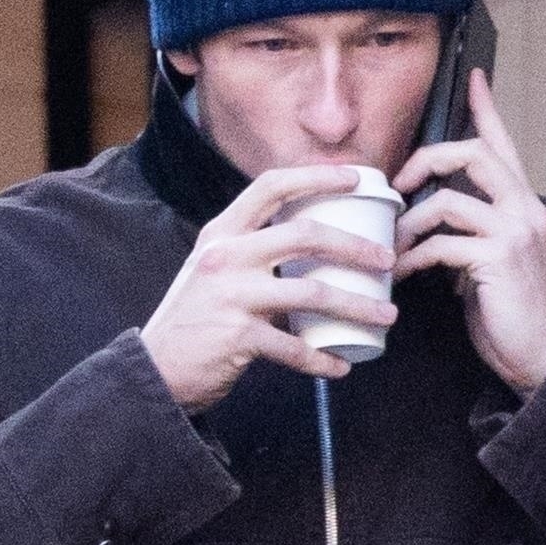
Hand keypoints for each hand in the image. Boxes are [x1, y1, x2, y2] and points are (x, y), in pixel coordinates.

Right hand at [140, 164, 397, 407]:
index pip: (272, 185)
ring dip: (357, 306)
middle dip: (355, 246)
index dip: (317, 176)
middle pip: (304, 236)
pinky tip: (341, 367)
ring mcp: (233, 295)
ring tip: (387, 315)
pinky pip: (295, 349)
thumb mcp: (215, 269)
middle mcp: (227, 256)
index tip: (356, 177)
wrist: (158, 368)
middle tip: (388, 259)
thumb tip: (309, 244)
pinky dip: (323, 361)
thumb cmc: (196, 318)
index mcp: (222, 232)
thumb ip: (251, 252)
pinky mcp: (239, 337)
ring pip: (312, 293)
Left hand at [393, 74, 545, 395]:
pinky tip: (405, 275)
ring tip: (397, 246)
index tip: (474, 79)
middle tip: (399, 186)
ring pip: (448, 199)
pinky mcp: (498, 259)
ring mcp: (515, 232)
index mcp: (525, 206)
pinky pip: (442, 244)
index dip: (487, 111)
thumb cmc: (514, 316)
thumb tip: (433, 224)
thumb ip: (475, 233)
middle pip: (473, 153)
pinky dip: (415, 258)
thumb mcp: (494, 264)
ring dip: (411, 222)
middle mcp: (526, 210)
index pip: (504, 146)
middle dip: (427, 159)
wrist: (543, 358)